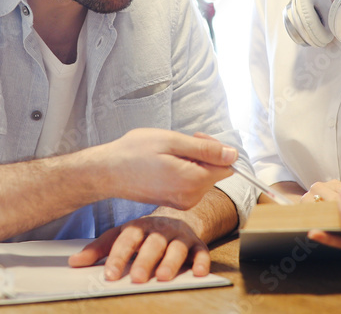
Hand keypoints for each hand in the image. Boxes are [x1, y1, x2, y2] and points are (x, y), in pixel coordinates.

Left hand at [67, 215, 209, 282]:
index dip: (117, 256)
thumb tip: (73, 262)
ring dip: (171, 262)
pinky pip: (202, 252)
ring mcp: (180, 236)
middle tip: (136, 278)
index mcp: (138, 227)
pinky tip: (199, 272)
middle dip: (144, 261)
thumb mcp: (120, 236)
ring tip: (163, 278)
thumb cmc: (144, 233)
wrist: (177, 219)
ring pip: (176, 248)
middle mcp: (159, 230)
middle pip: (152, 244)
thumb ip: (98, 250)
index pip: (126, 240)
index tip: (109, 274)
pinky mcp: (197, 244)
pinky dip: (202, 261)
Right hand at [96, 128, 236, 208]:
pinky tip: (165, 164)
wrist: (108, 171)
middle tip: (180, 142)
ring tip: (169, 153)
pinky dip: (184, 171)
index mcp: (193, 182)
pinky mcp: (175, 202)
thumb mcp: (172, 141)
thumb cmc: (134, 152)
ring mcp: (182, 202)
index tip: (195, 139)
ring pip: (203, 177)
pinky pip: (191, 184)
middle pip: (215, 172)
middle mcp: (191, 197)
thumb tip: (232, 154)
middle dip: (203, 155)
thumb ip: (205, 149)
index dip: (215, 149)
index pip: (227, 166)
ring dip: (192, 162)